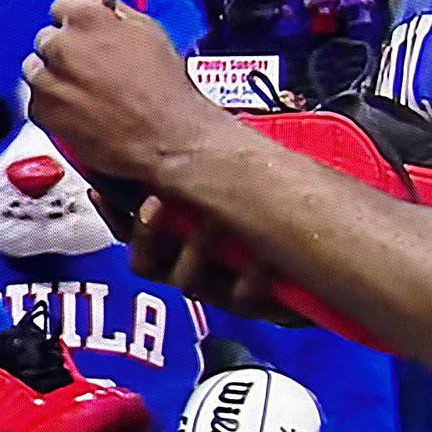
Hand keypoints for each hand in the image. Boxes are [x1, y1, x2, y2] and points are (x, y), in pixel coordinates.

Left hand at [23, 0, 230, 186]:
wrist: (166, 138)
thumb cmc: (164, 88)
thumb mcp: (149, 33)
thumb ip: (115, 14)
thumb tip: (100, 6)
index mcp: (87, 18)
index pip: (61, 7)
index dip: (74, 22)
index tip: (80, 32)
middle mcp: (62, 45)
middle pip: (45, 39)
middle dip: (62, 50)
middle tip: (85, 67)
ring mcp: (48, 79)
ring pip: (35, 69)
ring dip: (52, 76)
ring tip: (81, 92)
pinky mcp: (43, 111)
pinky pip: (36, 101)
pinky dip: (51, 105)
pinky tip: (78, 112)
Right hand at [88, 190, 307, 325]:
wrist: (328, 255)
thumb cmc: (277, 218)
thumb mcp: (235, 185)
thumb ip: (199, 169)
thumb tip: (168, 127)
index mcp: (184, 239)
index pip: (132, 231)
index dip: (114, 215)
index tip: (102, 191)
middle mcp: (195, 266)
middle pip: (149, 262)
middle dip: (147, 234)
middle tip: (154, 205)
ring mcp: (223, 288)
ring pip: (188, 282)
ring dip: (196, 252)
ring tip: (212, 225)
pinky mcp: (255, 304)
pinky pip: (241, 299)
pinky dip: (249, 281)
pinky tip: (262, 262)